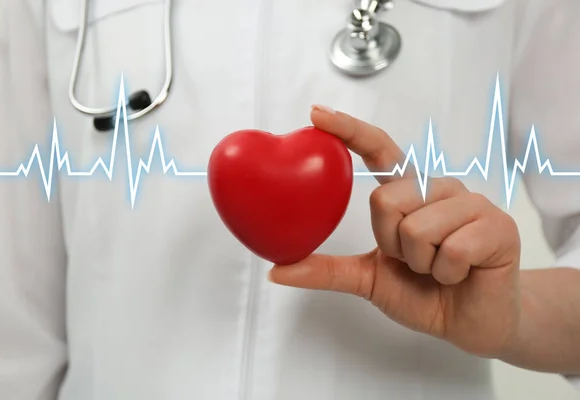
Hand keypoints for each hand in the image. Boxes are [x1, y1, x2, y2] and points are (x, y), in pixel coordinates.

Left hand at [268, 105, 521, 357]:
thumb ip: (327, 270)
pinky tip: (462, 274)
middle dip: (391, 244)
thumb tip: (277, 270)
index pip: (380, 151)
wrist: (470, 322)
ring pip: (416, 228)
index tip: (317, 114)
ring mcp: (471, 203)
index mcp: (409, 193)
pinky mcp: (497, 225)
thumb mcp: (368, 277)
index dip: (349, 130)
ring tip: (439, 268)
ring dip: (420, 264)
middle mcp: (438, 188)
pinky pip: (450, 249)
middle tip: (414, 261)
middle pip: (386, 200)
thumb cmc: (422, 292)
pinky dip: (447, 273)